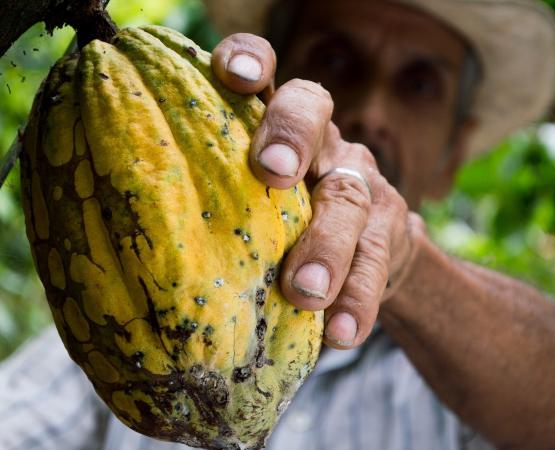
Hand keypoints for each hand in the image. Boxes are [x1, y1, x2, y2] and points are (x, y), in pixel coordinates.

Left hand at [212, 34, 420, 348]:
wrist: (366, 254)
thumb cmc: (280, 227)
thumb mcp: (248, 202)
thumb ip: (211, 200)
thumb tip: (122, 245)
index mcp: (275, 123)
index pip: (266, 71)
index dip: (251, 60)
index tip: (232, 75)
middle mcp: (322, 139)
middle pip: (313, 112)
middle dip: (291, 136)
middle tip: (271, 172)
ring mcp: (361, 181)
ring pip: (349, 197)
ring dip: (327, 245)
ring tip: (305, 292)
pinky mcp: (390, 229)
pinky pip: (376, 261)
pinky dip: (358, 299)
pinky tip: (342, 333)